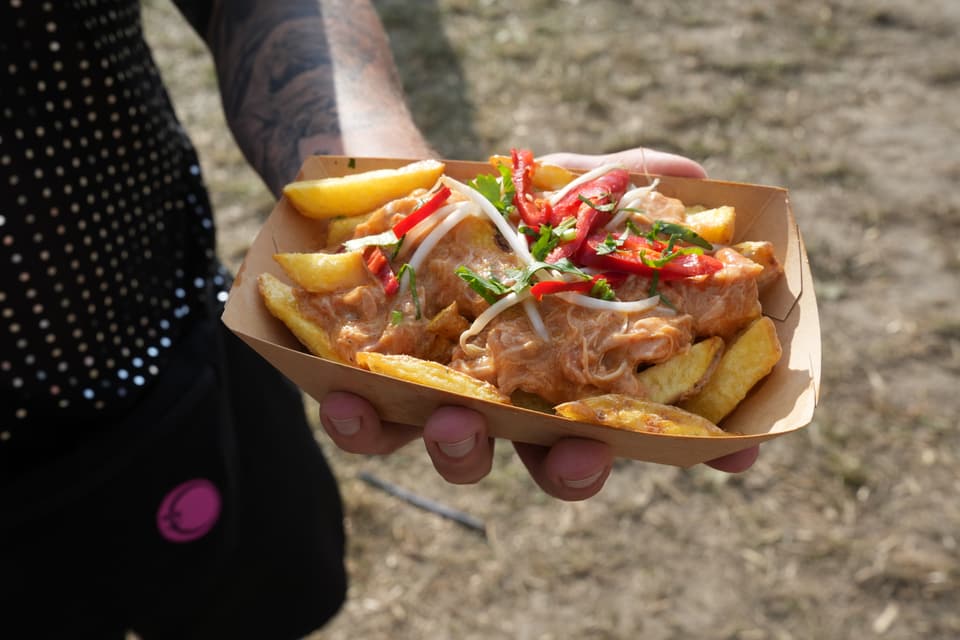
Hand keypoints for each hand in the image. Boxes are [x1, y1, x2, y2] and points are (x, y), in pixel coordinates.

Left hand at [318, 147, 754, 502]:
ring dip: (463, 450)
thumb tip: (694, 172)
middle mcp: (518, 402)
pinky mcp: (375, 396)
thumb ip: (619, 184)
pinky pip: (368, 432)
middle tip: (576, 451)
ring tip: (457, 418)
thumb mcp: (559, 187)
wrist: (390, 197)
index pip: (643, 419)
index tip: (739, 451)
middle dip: (571, 469)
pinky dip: (360, 424)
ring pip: (464, 457)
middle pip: (556, 463)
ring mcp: (447, 405)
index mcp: (574, 367)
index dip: (695, 443)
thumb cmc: (493, 209)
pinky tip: (349, 395)